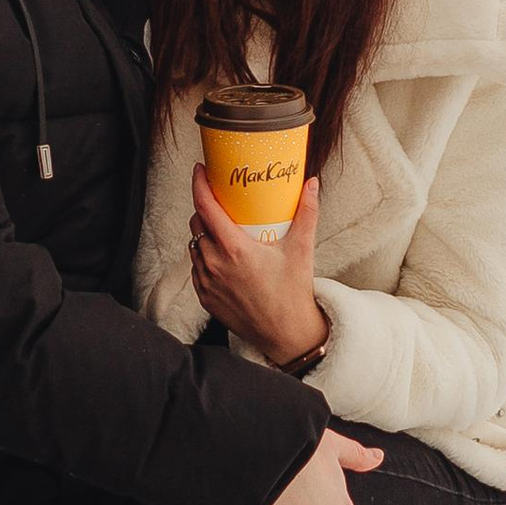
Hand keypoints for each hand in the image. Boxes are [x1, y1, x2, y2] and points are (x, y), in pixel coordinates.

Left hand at [192, 168, 330, 369]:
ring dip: (203, 233)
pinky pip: (196, 268)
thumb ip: (306, 213)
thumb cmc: (293, 292)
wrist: (286, 334)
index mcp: (234, 249)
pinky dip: (204, 257)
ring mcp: (206, 282)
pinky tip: (221, 256)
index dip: (199, 184)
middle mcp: (214, 264)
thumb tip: (311, 184)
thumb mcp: (301, 249)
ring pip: (194, 246)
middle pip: (196, 223)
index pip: (205, 207)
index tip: (200, 170)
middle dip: (204, 209)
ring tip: (222, 229)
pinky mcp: (204, 297)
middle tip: (220, 202)